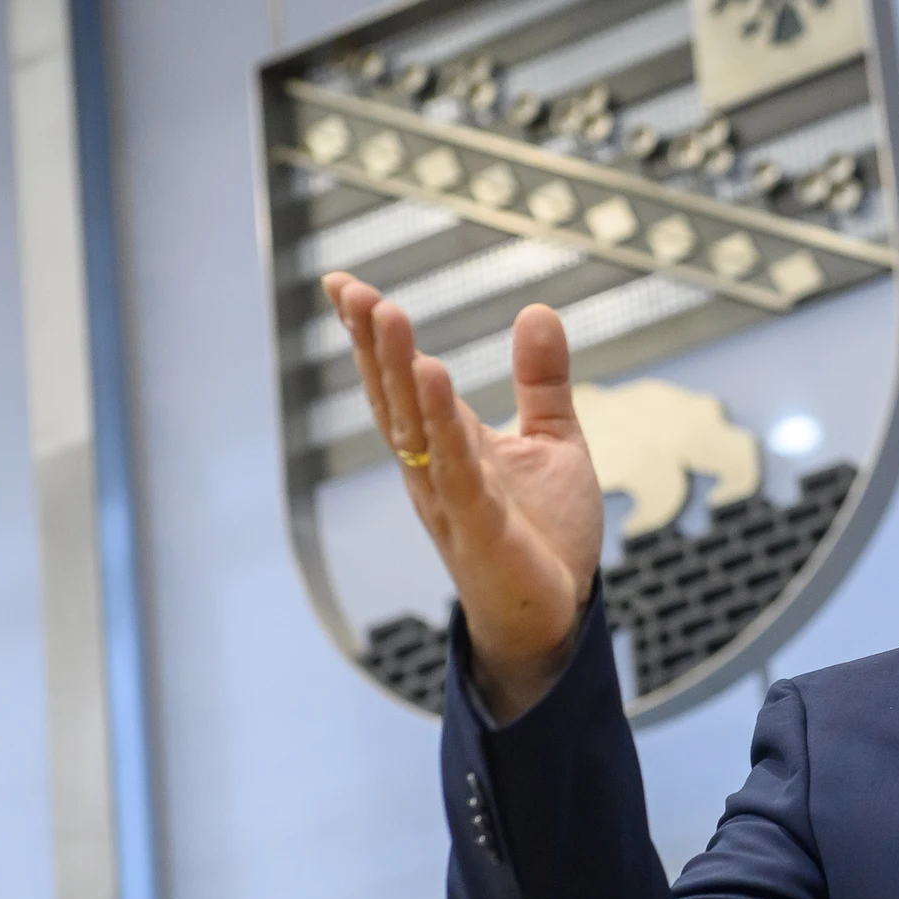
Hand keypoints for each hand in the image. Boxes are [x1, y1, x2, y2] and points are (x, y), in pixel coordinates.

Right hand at [321, 272, 603, 721]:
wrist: (555, 614)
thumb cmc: (544, 534)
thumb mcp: (550, 441)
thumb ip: (542, 381)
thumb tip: (536, 310)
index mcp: (447, 443)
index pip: (402, 380)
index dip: (373, 335)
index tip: (343, 284)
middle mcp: (434, 468)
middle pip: (395, 396)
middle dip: (374, 343)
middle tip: (351, 290)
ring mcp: (450, 498)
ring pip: (415, 427)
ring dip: (399, 370)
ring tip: (387, 314)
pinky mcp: (479, 527)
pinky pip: (456, 470)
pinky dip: (442, 426)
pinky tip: (434, 378)